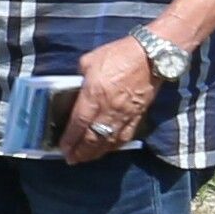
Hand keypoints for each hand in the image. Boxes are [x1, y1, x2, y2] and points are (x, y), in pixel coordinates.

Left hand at [60, 36, 160, 154]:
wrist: (152, 55)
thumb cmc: (119, 54)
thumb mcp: (89, 62)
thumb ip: (79, 78)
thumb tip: (74, 86)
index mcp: (93, 95)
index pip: (78, 124)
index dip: (70, 140)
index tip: (62, 149)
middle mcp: (109, 109)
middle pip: (93, 138)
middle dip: (81, 152)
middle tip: (72, 159)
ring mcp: (125, 114)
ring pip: (110, 140)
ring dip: (97, 152)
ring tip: (86, 158)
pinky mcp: (139, 114)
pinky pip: (126, 135)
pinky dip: (116, 145)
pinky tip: (109, 148)